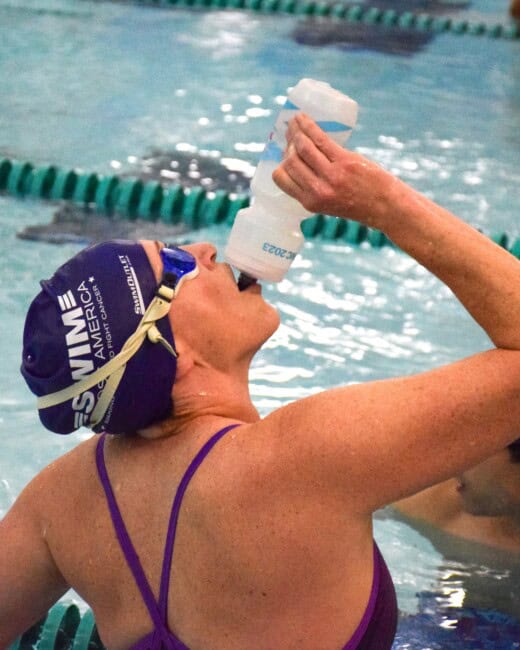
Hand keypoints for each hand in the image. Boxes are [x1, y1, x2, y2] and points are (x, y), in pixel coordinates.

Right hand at [272, 113, 399, 228]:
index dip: (281, 164)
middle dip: (289, 145)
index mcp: (310, 203)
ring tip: (296, 121)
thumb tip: (299, 162)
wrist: (386, 207)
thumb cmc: (358, 205)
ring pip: (303, 147)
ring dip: (296, 131)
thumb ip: (313, 189)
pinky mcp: (344, 161)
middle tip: (292, 134)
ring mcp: (331, 175)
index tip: (287, 154)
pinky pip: (320, 139)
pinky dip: (308, 125)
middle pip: (290, 161)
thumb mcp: (328, 206)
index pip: (281, 179)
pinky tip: (303, 118)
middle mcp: (317, 190)